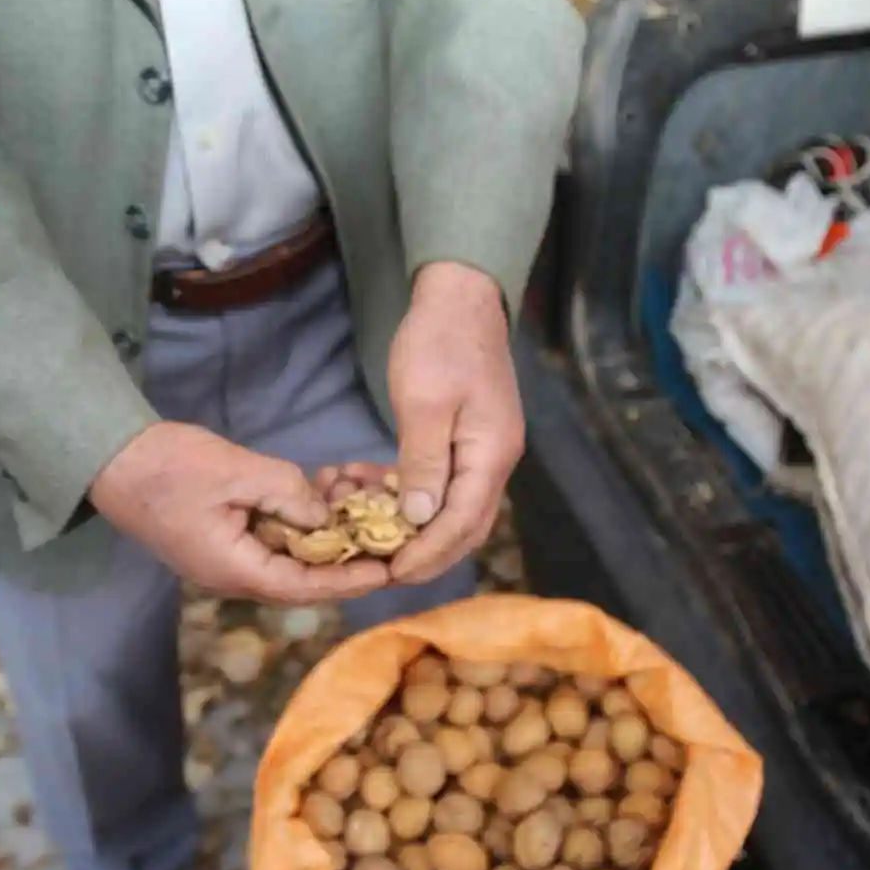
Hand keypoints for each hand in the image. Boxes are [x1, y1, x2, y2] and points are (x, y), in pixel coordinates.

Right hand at [89, 422, 390, 602]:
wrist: (112, 459)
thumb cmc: (168, 466)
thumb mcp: (236, 471)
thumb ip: (287, 494)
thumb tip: (324, 517)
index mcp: (235, 570)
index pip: (305, 586)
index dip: (349, 580)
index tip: (388, 571)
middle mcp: (232, 576)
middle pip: (301, 580)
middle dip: (344, 564)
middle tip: (386, 547)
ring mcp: (224, 560)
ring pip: (287, 561)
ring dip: (323, 542)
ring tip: (360, 518)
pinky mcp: (221, 541)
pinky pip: (269, 544)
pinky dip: (298, 527)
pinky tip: (322, 500)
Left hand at [387, 261, 523, 583]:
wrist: (460, 298)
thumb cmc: (440, 342)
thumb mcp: (424, 402)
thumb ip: (424, 463)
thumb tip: (421, 519)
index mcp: (490, 454)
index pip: (462, 523)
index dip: (428, 553)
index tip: (392, 572)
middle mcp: (496, 460)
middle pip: (466, 528)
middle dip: (427, 555)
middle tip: (382, 571)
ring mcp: (485, 452)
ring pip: (456, 511)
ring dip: (418, 531)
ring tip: (374, 538)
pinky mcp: (469, 441)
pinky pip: (446, 486)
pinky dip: (416, 499)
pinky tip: (379, 495)